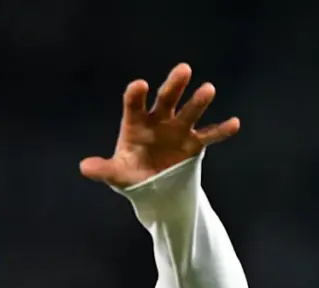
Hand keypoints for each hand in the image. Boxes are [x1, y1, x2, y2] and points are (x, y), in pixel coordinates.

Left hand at [80, 63, 238, 189]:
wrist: (152, 185)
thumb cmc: (130, 173)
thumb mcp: (115, 174)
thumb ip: (102, 169)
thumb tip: (84, 167)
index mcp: (135, 123)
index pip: (134, 105)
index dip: (135, 95)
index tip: (139, 85)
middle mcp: (158, 120)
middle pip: (166, 99)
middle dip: (174, 85)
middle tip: (183, 69)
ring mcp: (177, 129)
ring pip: (189, 111)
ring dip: (198, 102)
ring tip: (208, 89)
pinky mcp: (193, 143)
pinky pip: (209, 135)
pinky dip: (221, 130)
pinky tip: (234, 123)